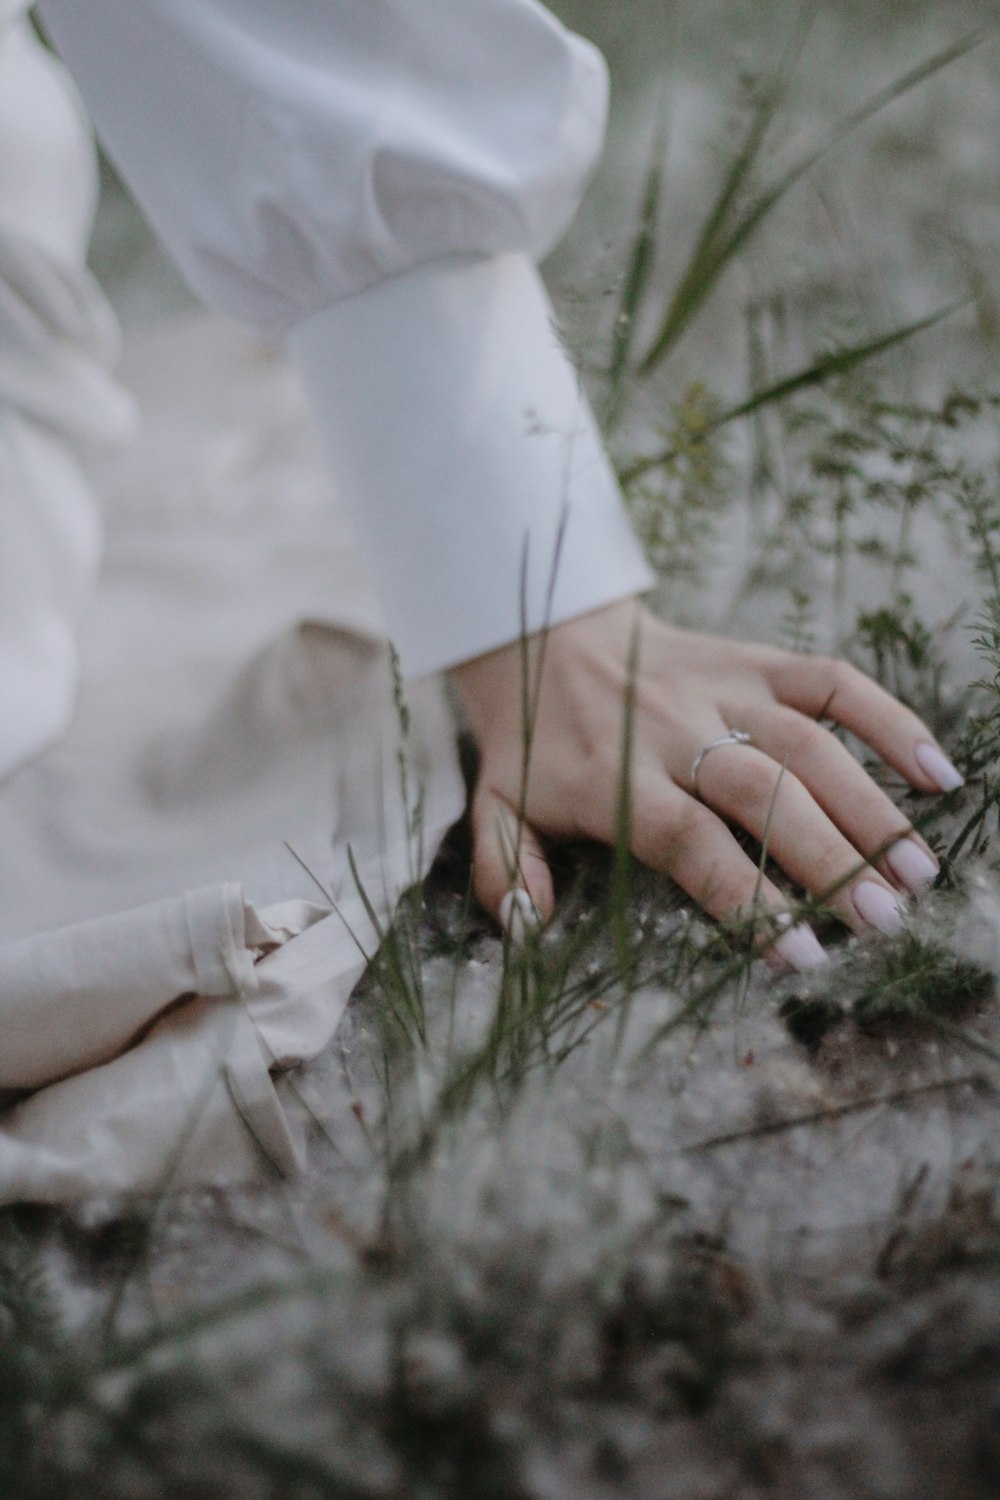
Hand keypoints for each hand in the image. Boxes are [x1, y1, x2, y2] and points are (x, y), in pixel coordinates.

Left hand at [448, 598, 961, 967]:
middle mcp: (676, 730)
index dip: (747, 897)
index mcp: (618, 778)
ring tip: (917, 873)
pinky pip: (831, 680)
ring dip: (869, 806)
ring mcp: (724, 689)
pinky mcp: (757, 660)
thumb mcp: (496, 806)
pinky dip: (888, 719)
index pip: (690, 840)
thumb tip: (529, 933)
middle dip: (827, 857)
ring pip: (807, 743)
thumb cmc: (535, 742)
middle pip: (762, 792)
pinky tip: (937, 774)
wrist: (546, 631)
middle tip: (884, 922)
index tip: (803, 954)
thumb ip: (504, 872)